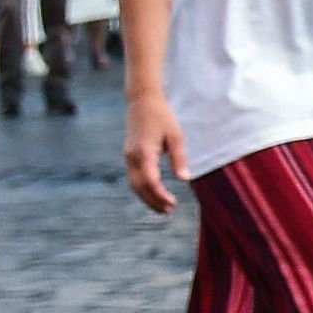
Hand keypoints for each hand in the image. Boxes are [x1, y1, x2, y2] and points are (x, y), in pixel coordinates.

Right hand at [125, 90, 186, 213]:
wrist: (142, 101)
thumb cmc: (162, 117)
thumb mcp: (176, 136)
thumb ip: (179, 158)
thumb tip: (184, 179)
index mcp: (144, 152)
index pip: (150, 180)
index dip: (160, 195)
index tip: (172, 204)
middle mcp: (132, 156)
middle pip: (139, 186)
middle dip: (153, 201)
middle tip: (169, 211)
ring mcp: (128, 156)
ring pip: (134, 184)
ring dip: (147, 197)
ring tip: (163, 208)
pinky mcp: (129, 155)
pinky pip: (133, 177)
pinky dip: (142, 189)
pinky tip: (154, 195)